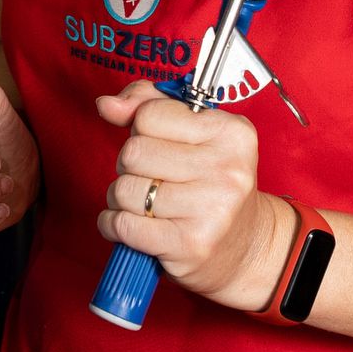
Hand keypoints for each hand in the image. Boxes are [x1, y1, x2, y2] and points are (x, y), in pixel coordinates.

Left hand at [94, 82, 290, 308]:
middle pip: (133, 152)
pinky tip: (131, 225)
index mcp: (231, 132)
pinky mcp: (190, 244)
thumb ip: (149, 106)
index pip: (150, 114)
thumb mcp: (194, 133)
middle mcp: (227, 169)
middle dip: (129, 166)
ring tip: (144, 204)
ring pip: (124, 189)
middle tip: (151, 178)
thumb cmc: (211, 183)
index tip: (159, 146)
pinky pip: (122, 224)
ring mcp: (211, 209)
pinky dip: (112, 224)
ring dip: (121, 198)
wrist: (246, 247)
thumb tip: (106, 104)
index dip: (142, 130)